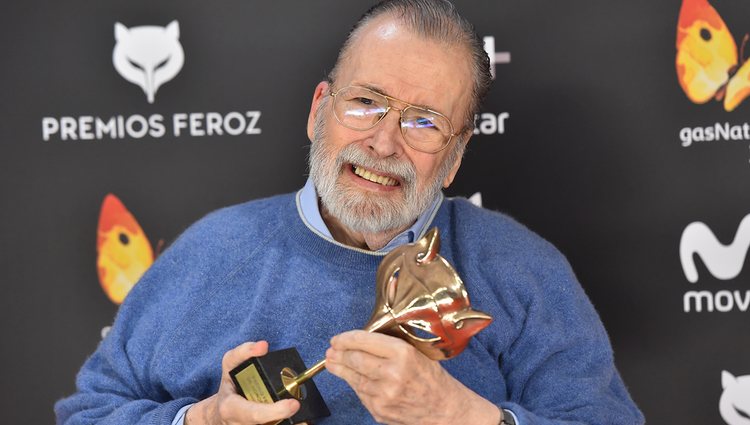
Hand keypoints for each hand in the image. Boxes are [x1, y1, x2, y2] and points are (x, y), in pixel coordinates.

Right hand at [185, 341, 300, 424]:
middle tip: (301, 408)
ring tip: (304, 419)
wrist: (221, 413)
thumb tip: (263, 346)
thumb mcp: (229, 365)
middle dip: (286, 418)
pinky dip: (291, 424)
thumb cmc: (230, 386)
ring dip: (292, 424)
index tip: (294, 404)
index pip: (254, 413)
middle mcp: (239, 424)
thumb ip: (244, 352)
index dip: (275, 412)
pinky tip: (300, 420)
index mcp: (230, 408)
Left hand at [325, 330, 500, 424]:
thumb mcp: (416, 352)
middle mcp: (392, 373)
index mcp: (402, 354)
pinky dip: (354, 384)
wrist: (445, 410)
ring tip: (332, 362)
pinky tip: (351, 378)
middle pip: (354, 359)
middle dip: (338, 354)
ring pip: (353, 378)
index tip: (337, 338)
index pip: (364, 341)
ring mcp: (384, 394)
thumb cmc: (432, 379)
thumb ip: (390, 346)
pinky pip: (360, 393)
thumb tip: (360, 341)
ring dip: (340, 369)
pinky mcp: (379, 410)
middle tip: (331, 350)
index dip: (346, 338)